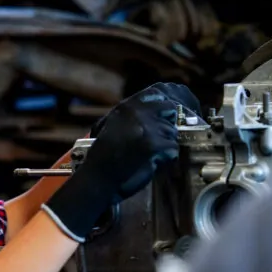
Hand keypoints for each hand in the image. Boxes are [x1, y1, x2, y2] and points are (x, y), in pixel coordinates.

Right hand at [85, 86, 183, 201]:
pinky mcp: (155, 145)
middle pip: (170, 110)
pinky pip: (173, 149)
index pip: (156, 93)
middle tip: (157, 138)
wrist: (98, 178)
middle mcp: (138, 113)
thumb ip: (128, 115)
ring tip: (148, 155)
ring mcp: (148, 128)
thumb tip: (151, 110)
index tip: (162, 117)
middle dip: (167, 124)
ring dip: (164, 145)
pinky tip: (151, 162)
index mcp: (127, 107)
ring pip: (172, 132)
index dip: (162, 107)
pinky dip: (166, 158)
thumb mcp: (109, 126)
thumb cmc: (102, 156)